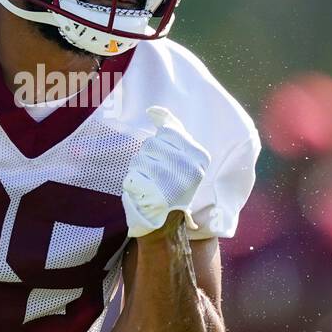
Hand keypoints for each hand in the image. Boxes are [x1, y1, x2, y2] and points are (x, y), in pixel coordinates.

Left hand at [121, 105, 210, 237]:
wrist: (167, 221)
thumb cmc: (173, 183)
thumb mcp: (183, 156)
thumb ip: (173, 129)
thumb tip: (153, 110)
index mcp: (200, 157)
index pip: (168, 131)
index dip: (161, 142)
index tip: (166, 158)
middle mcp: (189, 169)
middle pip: (151, 143)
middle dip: (149, 156)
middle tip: (158, 174)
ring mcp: (172, 183)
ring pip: (139, 158)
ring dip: (139, 170)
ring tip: (151, 183)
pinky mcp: (153, 195)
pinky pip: (131, 175)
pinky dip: (133, 183)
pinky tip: (143, 192)